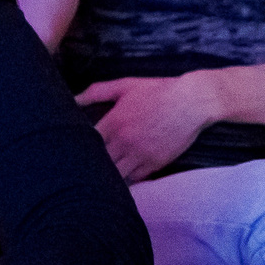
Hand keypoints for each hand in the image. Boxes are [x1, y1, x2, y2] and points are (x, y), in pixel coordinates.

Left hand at [76, 74, 217, 181]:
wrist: (191, 102)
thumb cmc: (157, 91)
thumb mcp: (125, 86)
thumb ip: (96, 92)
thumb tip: (73, 98)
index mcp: (113, 122)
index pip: (87, 142)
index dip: (79, 146)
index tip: (74, 147)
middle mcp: (124, 142)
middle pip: (99, 162)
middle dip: (92, 163)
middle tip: (84, 164)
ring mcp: (140, 155)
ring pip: (115, 175)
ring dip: (108, 174)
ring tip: (102, 173)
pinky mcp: (155, 164)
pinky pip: (135, 178)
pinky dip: (128, 177)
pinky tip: (123, 174)